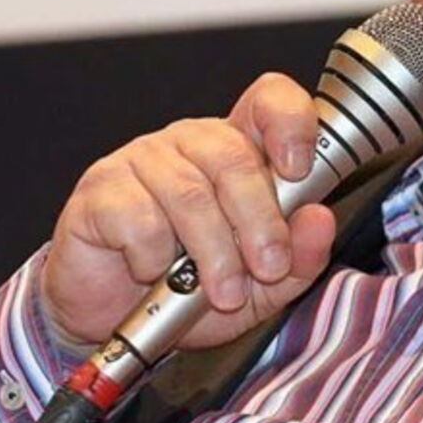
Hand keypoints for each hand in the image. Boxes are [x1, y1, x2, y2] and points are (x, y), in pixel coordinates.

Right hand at [39, 73, 335, 350]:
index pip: (269, 102)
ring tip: (222, 293)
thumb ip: (300, 257)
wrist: (113, 320)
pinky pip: (140, 219)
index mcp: (236, 150)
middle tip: (268, 267)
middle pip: (235, 158)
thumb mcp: (262, 286)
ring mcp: (142, 160)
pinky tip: (154, 273)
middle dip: (260, 221)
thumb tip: (320, 221)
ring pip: (191, 194)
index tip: (298, 171)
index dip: (290, 123)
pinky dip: (156, 258)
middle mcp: (190, 143)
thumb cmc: (189, 290)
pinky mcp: (102, 189)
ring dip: (215, 252)